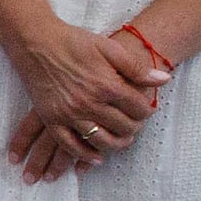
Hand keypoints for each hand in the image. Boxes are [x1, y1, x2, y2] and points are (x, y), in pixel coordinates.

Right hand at [0, 13, 165, 177]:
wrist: (36, 42)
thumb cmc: (73, 42)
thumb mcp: (109, 48)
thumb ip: (136, 68)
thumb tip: (164, 80)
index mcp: (107, 85)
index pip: (138, 108)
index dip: (147, 110)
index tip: (147, 110)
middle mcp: (89, 104)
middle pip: (123, 127)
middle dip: (135, 128)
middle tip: (136, 124)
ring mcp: (69, 114)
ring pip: (100, 140)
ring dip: (116, 144)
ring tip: (122, 140)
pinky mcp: (51, 119)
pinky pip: (70, 145)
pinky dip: (84, 155)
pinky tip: (96, 158)